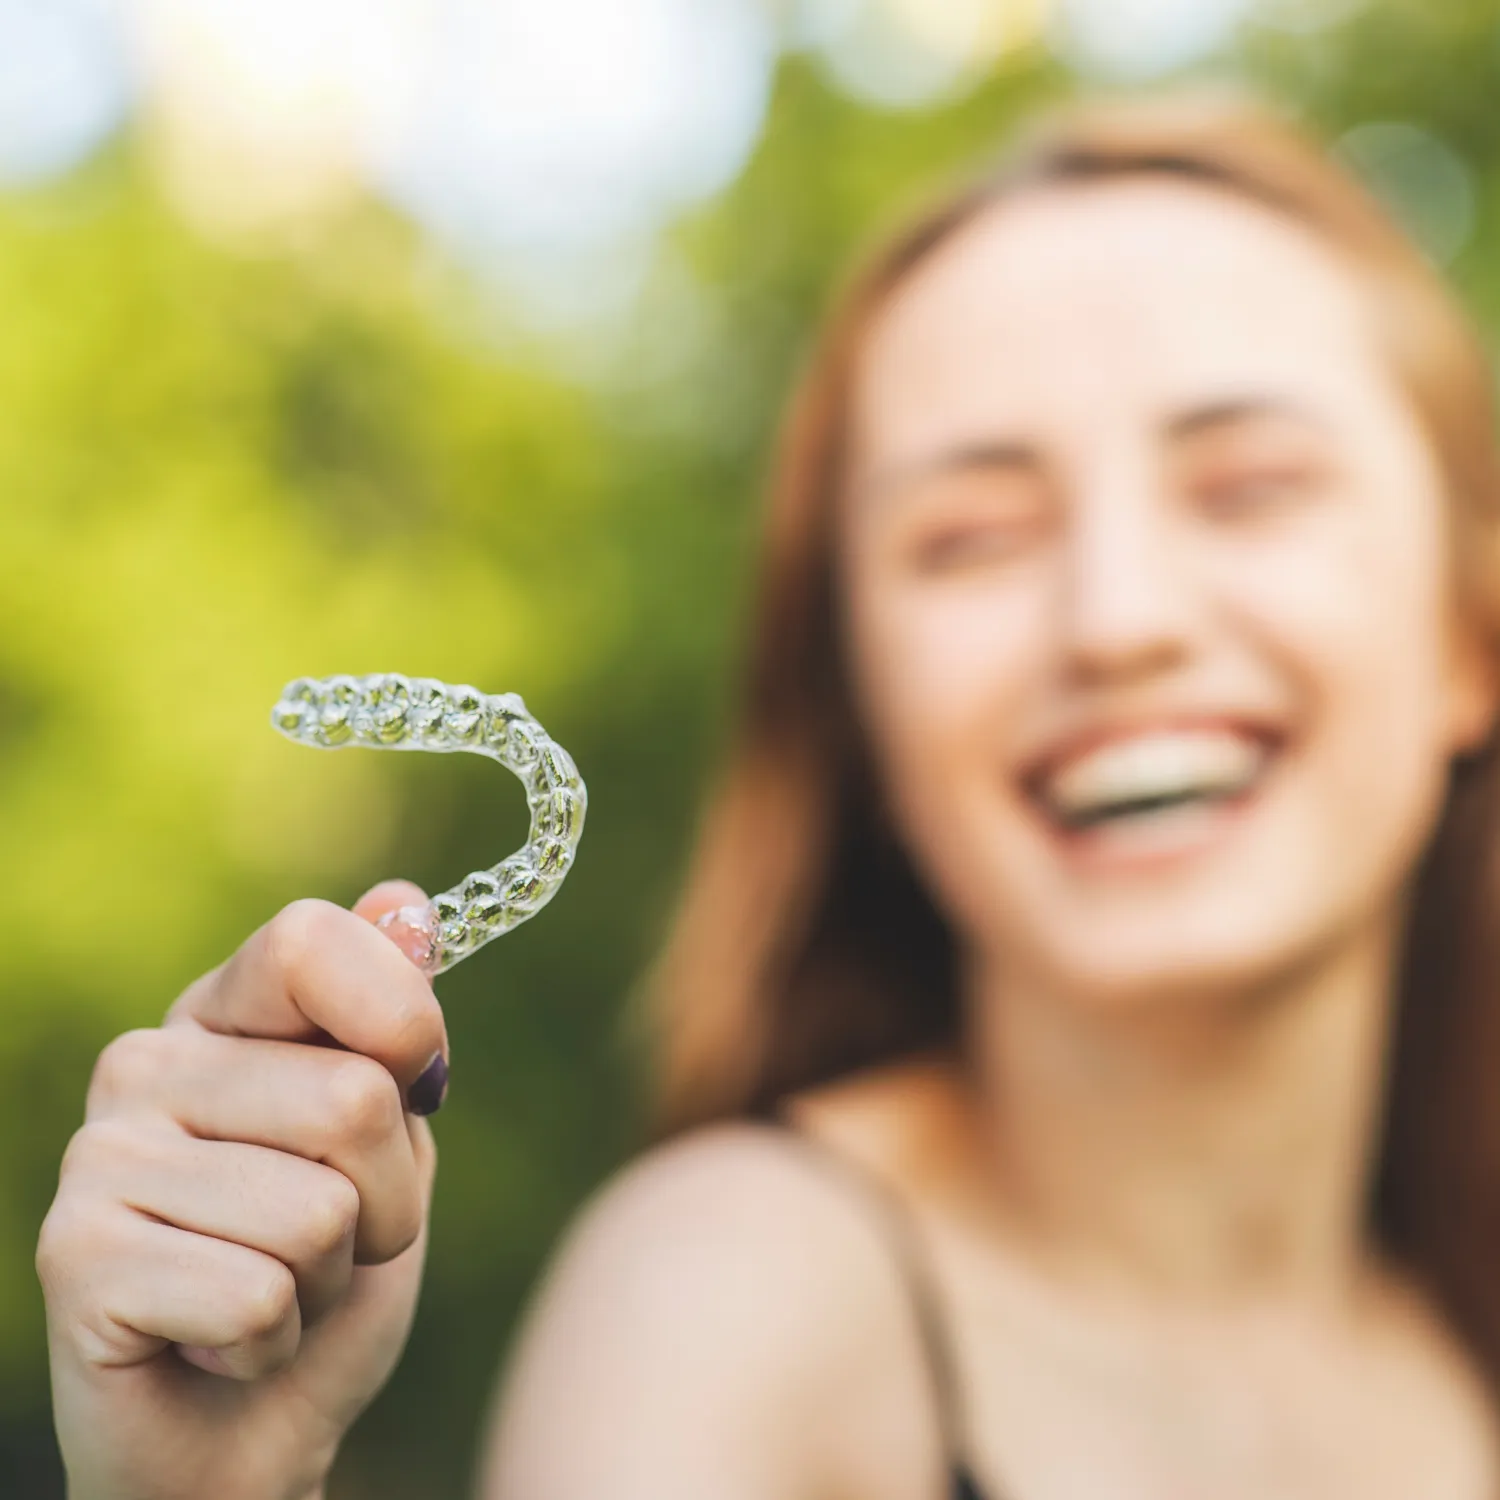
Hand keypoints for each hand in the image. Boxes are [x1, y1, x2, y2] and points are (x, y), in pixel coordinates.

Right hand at [36, 880, 446, 1499]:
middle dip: (385, 1201)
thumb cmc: (329, 1271)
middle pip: (352, 1098)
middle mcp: (148, 1062)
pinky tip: (222, 1340)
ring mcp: (100, 1154)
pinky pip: (258, 1294)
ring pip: (317, 1209)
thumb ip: (393, 1024)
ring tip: (275, 1288)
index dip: (402, 1020)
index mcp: (227, 1016)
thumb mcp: (393, 1140)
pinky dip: (275, 1338)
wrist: (247, 1432)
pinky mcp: (73, 1257)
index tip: (415, 1084)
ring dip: (330, 1276)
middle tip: (336, 1241)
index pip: (313, 940)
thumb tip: (402, 900)